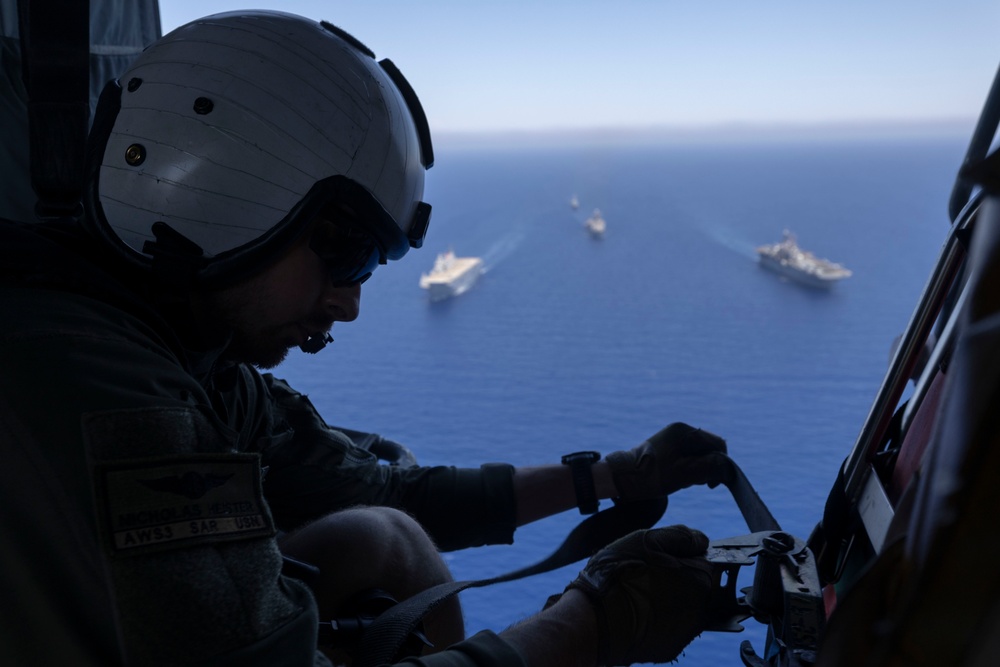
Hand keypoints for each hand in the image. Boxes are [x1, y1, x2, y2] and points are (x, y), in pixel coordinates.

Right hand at [567, 525, 713, 665]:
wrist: (595, 619)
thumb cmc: (620, 575)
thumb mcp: (648, 539)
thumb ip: (681, 536)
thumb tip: (702, 541)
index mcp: (701, 578)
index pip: (706, 561)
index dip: (685, 556)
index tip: (666, 558)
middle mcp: (702, 607)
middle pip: (698, 586)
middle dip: (680, 578)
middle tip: (650, 575)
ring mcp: (687, 631)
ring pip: (685, 607)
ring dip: (671, 599)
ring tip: (642, 593)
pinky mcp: (672, 648)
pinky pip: (671, 627)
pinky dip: (661, 619)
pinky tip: (641, 611)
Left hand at [606, 422, 727, 499]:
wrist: (622, 477)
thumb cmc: (652, 476)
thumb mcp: (685, 474)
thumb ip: (710, 467)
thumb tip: (728, 466)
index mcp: (684, 431)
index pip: (717, 444)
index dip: (721, 464)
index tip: (711, 484)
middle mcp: (679, 429)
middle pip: (708, 449)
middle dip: (707, 467)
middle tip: (693, 482)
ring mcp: (672, 437)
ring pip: (698, 454)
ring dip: (697, 469)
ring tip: (682, 480)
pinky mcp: (666, 446)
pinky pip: (687, 456)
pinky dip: (687, 468)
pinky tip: (677, 478)